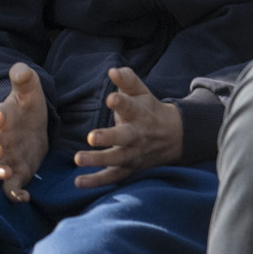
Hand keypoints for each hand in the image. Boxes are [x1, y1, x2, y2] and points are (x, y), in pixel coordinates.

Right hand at [0, 63, 45, 202]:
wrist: (34, 129)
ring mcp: (4, 159)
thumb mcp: (30, 93)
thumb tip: (20, 69)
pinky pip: (9, 188)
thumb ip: (24, 80)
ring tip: (6, 174)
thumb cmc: (28, 109)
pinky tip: (24, 197)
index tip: (0, 118)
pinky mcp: (16, 174)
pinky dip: (13, 194)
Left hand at [73, 67, 183, 186]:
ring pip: (117, 160)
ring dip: (98, 161)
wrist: (173, 137)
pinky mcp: (129, 169)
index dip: (122, 103)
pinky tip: (78, 183)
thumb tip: (112, 70)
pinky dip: (96, 182)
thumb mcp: (141, 92)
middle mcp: (137, 136)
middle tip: (92, 137)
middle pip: (124, 138)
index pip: (131, 107)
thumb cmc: (148, 110)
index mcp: (140, 114)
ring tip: (78, 159)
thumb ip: (127, 80)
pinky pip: (112, 177)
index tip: (111, 99)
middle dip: (109, 138)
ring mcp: (133, 154)